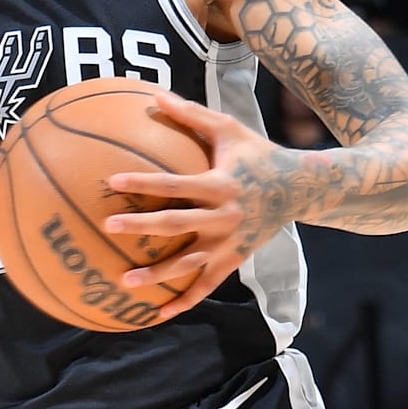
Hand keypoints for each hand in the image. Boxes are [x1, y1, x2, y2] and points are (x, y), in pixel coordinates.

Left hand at [104, 98, 301, 314]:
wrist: (299, 189)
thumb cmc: (257, 154)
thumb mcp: (229, 129)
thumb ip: (191, 114)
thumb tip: (155, 94)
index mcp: (219, 184)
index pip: (175, 184)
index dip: (145, 182)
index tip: (112, 181)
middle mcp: (223, 217)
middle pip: (175, 224)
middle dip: (141, 226)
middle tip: (109, 227)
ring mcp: (228, 243)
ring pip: (188, 263)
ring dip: (156, 275)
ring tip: (124, 282)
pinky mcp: (233, 260)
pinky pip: (205, 286)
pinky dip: (183, 301)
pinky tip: (157, 313)